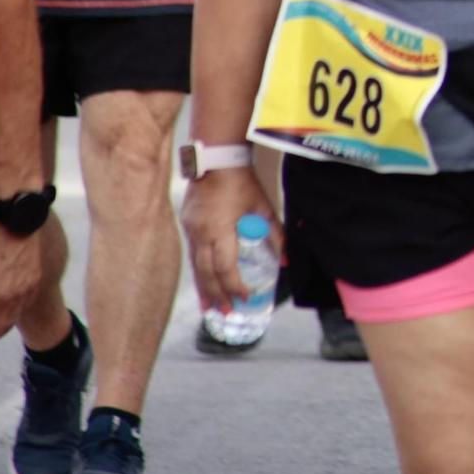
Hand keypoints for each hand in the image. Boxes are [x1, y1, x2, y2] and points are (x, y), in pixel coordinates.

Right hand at [181, 167, 279, 314]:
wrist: (216, 161)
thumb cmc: (242, 183)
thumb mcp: (262, 207)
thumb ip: (275, 233)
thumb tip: (286, 259)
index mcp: (220, 230)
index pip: (225, 267)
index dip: (234, 285)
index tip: (245, 297)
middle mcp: (201, 234)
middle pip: (207, 273)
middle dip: (217, 294)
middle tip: (227, 313)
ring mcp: (191, 230)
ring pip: (196, 267)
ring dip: (204, 288)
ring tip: (210, 308)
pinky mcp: (187, 226)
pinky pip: (193, 256)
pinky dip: (198, 272)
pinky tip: (203, 283)